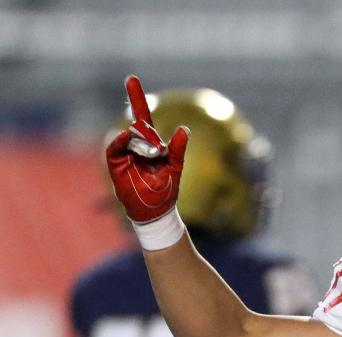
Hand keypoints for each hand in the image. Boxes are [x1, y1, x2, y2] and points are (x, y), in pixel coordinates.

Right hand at [105, 75, 189, 222]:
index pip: (143, 117)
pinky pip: (114, 148)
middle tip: (158, 153)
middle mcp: (136, 146)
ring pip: (129, 136)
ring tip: (152, 156)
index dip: (137, 98)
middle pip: (138, 128)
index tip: (131, 78)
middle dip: (148, 136)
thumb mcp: (175, 167)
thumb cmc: (166, 191)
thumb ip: (178, 149)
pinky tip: (126, 137)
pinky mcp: (115, 164)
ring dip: (140, 143)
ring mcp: (124, 154)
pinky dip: (120, 141)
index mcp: (151, 145)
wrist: (156, 211)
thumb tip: (185, 128)